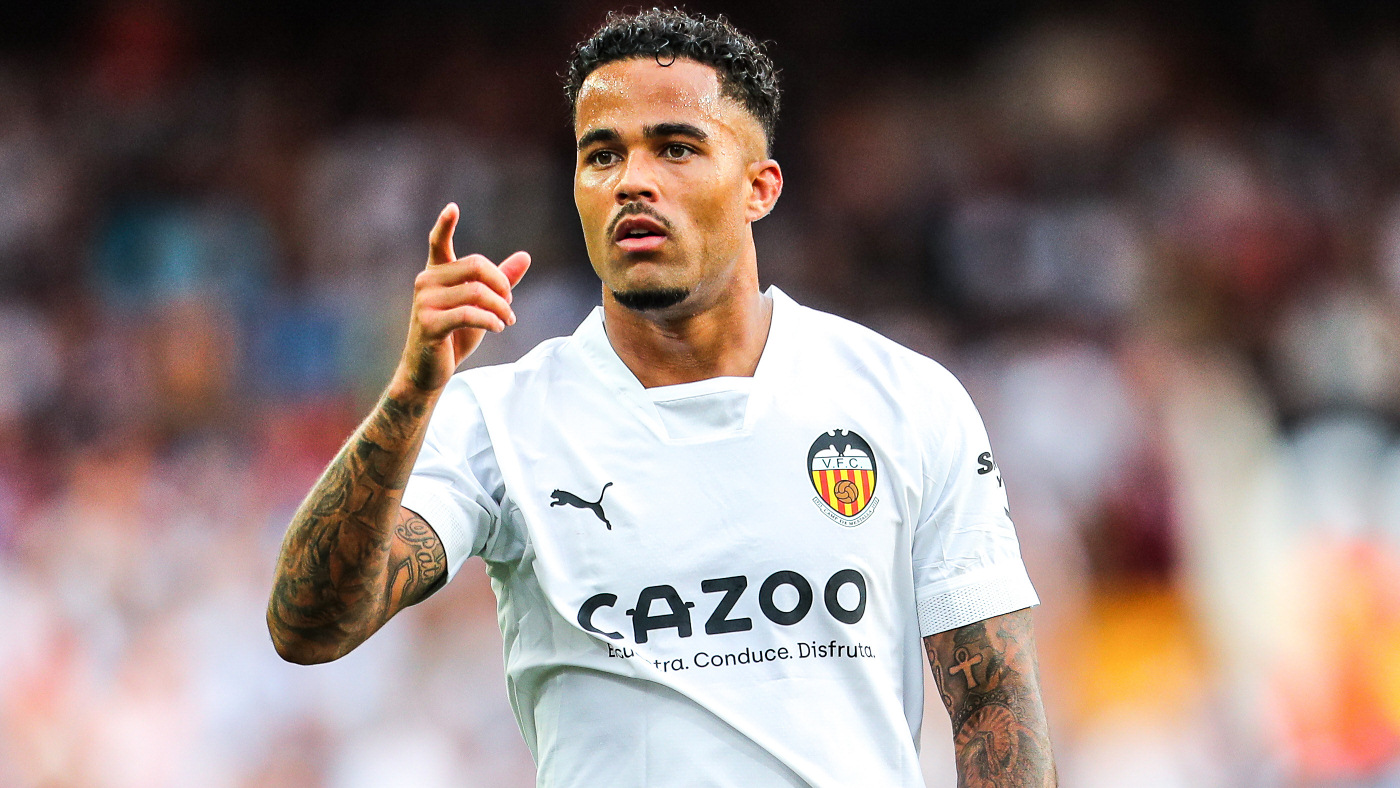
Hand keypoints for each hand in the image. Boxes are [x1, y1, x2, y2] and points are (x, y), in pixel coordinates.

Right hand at [396, 203, 530, 393]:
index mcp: (436, 273)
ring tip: (507, 320)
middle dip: (502, 285)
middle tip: (509, 305)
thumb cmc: (455, 335)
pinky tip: (498, 327)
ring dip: (501, 308)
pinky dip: (491, 320)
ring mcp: (425, 302)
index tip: (453, 207)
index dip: (445, 224)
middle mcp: (427, 282)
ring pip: (477, 291)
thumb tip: (525, 256)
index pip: (438, 242)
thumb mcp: (481, 305)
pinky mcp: (429, 323)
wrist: (429, 371)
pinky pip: (470, 313)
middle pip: (477, 265)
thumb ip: (500, 280)